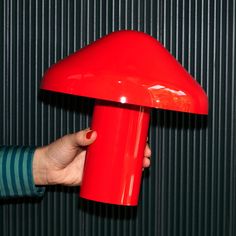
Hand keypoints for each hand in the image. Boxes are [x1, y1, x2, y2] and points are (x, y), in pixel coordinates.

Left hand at [33, 129, 150, 185]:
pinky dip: (122, 177)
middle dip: (137, 152)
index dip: (131, 137)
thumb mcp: (69, 140)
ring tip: (143, 165)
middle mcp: (101, 151)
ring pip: (121, 163)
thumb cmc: (57, 151)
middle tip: (146, 155)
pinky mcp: (96, 176)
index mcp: (97, 139)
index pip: (118, 136)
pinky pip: (112, 177)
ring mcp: (100, 163)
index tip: (141, 138)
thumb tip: (92, 134)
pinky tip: (131, 177)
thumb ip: (80, 136)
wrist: (47, 168)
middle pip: (123, 150)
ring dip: (134, 164)